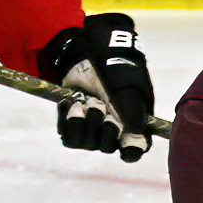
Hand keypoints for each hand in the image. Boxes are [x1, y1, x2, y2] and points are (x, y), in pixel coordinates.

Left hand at [39, 13, 154, 161]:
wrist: (91, 51)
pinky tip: (72, 102)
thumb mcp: (128, 87)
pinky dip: (66, 119)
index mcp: (133, 124)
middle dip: (101, 126)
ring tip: (85, 100)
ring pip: (85, 143)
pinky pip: (67, 136)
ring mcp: (92, 127)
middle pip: (106, 147)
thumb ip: (133, 112)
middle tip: (100, 104)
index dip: (129, 151)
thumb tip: (136, 136)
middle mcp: (113, 129)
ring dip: (83, 121)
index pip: (133, 151)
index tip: (123, 144)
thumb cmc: (117, 67)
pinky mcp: (73, 122)